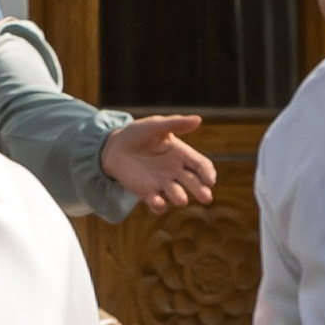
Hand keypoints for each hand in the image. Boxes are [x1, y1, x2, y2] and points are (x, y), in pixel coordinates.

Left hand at [101, 115, 216, 213]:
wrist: (114, 147)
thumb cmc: (138, 134)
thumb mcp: (155, 125)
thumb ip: (175, 124)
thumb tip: (198, 119)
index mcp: (183, 155)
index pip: (201, 165)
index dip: (207, 173)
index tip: (210, 180)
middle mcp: (177, 172)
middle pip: (193, 183)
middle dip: (200, 190)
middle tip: (206, 197)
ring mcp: (163, 184)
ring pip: (176, 194)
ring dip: (179, 197)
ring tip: (181, 200)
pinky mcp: (148, 193)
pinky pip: (157, 203)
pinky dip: (158, 205)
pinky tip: (157, 202)